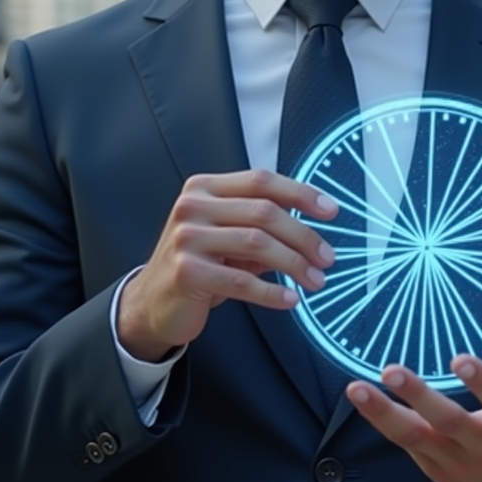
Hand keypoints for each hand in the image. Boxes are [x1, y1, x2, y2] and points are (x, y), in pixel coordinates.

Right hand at [119, 170, 337, 361]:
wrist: (151, 302)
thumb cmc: (198, 264)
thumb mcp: (226, 236)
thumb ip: (260, 225)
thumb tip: (311, 229)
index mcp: (204, 188)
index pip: (261, 180)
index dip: (300, 193)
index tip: (330, 210)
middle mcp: (193, 206)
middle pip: (264, 212)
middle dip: (304, 236)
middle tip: (327, 257)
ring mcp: (187, 238)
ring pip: (257, 244)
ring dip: (295, 264)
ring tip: (315, 280)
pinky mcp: (186, 272)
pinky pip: (240, 281)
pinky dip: (272, 292)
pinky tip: (290, 299)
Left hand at [347, 307, 481, 481]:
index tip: (460, 358)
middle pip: (447, 422)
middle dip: (419, 397)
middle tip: (391, 370)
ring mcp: (457, 462)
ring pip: (416, 438)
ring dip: (384, 413)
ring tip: (356, 388)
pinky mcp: (437, 471)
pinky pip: (407, 447)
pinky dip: (384, 424)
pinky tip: (361, 398)